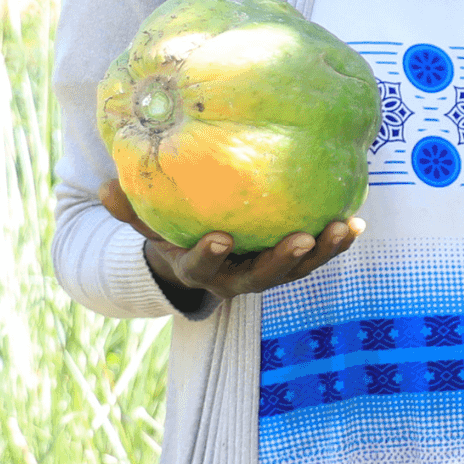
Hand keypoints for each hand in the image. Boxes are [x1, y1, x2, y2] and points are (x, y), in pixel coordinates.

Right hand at [100, 179, 361, 303]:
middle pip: (263, 277)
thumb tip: (105, 185)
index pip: (203, 266)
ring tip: (344, 228)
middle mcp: (236, 278)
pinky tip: (358, 222)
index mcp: (199, 269)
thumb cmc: (172, 232)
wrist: (200, 255)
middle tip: (302, 239)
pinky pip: (317, 255)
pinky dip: (337, 242)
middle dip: (283, 260)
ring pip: (298, 269)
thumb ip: (129, 209)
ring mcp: (267, 274)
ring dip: (323, 252)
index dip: (210, 255)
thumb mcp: (149, 223)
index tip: (219, 238)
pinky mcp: (292, 263)